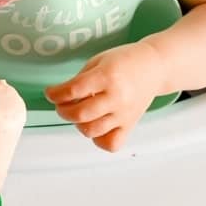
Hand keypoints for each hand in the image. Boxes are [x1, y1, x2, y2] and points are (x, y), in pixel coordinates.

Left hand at [45, 41, 164, 151]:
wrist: (154, 67)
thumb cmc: (125, 62)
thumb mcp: (98, 61)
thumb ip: (79, 80)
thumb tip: (60, 97)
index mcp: (107, 76)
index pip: (72, 90)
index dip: (55, 94)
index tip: (50, 93)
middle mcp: (116, 97)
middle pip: (79, 114)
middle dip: (63, 111)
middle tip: (62, 104)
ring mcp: (124, 114)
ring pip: (92, 131)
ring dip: (78, 124)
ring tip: (79, 113)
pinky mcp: (130, 125)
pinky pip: (111, 144)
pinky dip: (99, 140)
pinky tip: (96, 126)